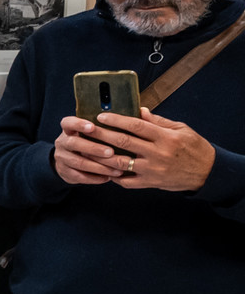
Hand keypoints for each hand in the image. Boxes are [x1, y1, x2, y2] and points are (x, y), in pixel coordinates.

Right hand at [51, 115, 129, 185]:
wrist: (69, 161)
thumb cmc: (88, 142)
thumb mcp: (90, 133)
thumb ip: (104, 127)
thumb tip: (133, 117)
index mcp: (68, 130)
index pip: (68, 123)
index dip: (78, 124)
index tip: (93, 126)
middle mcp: (62, 142)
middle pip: (74, 143)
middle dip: (93, 147)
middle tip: (111, 152)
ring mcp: (62, 158)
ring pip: (78, 162)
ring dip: (98, 166)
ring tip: (116, 169)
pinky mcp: (65, 172)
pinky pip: (79, 176)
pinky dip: (95, 178)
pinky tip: (108, 178)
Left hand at [85, 108, 216, 191]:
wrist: (207, 172)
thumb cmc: (194, 147)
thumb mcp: (181, 129)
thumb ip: (158, 121)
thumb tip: (139, 110)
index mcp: (165, 137)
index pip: (136, 125)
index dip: (117, 120)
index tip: (101, 116)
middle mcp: (157, 154)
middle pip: (124, 142)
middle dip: (102, 135)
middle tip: (87, 129)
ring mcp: (152, 170)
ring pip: (120, 163)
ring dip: (101, 156)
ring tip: (88, 149)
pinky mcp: (151, 183)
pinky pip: (127, 182)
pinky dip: (113, 176)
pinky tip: (103, 169)